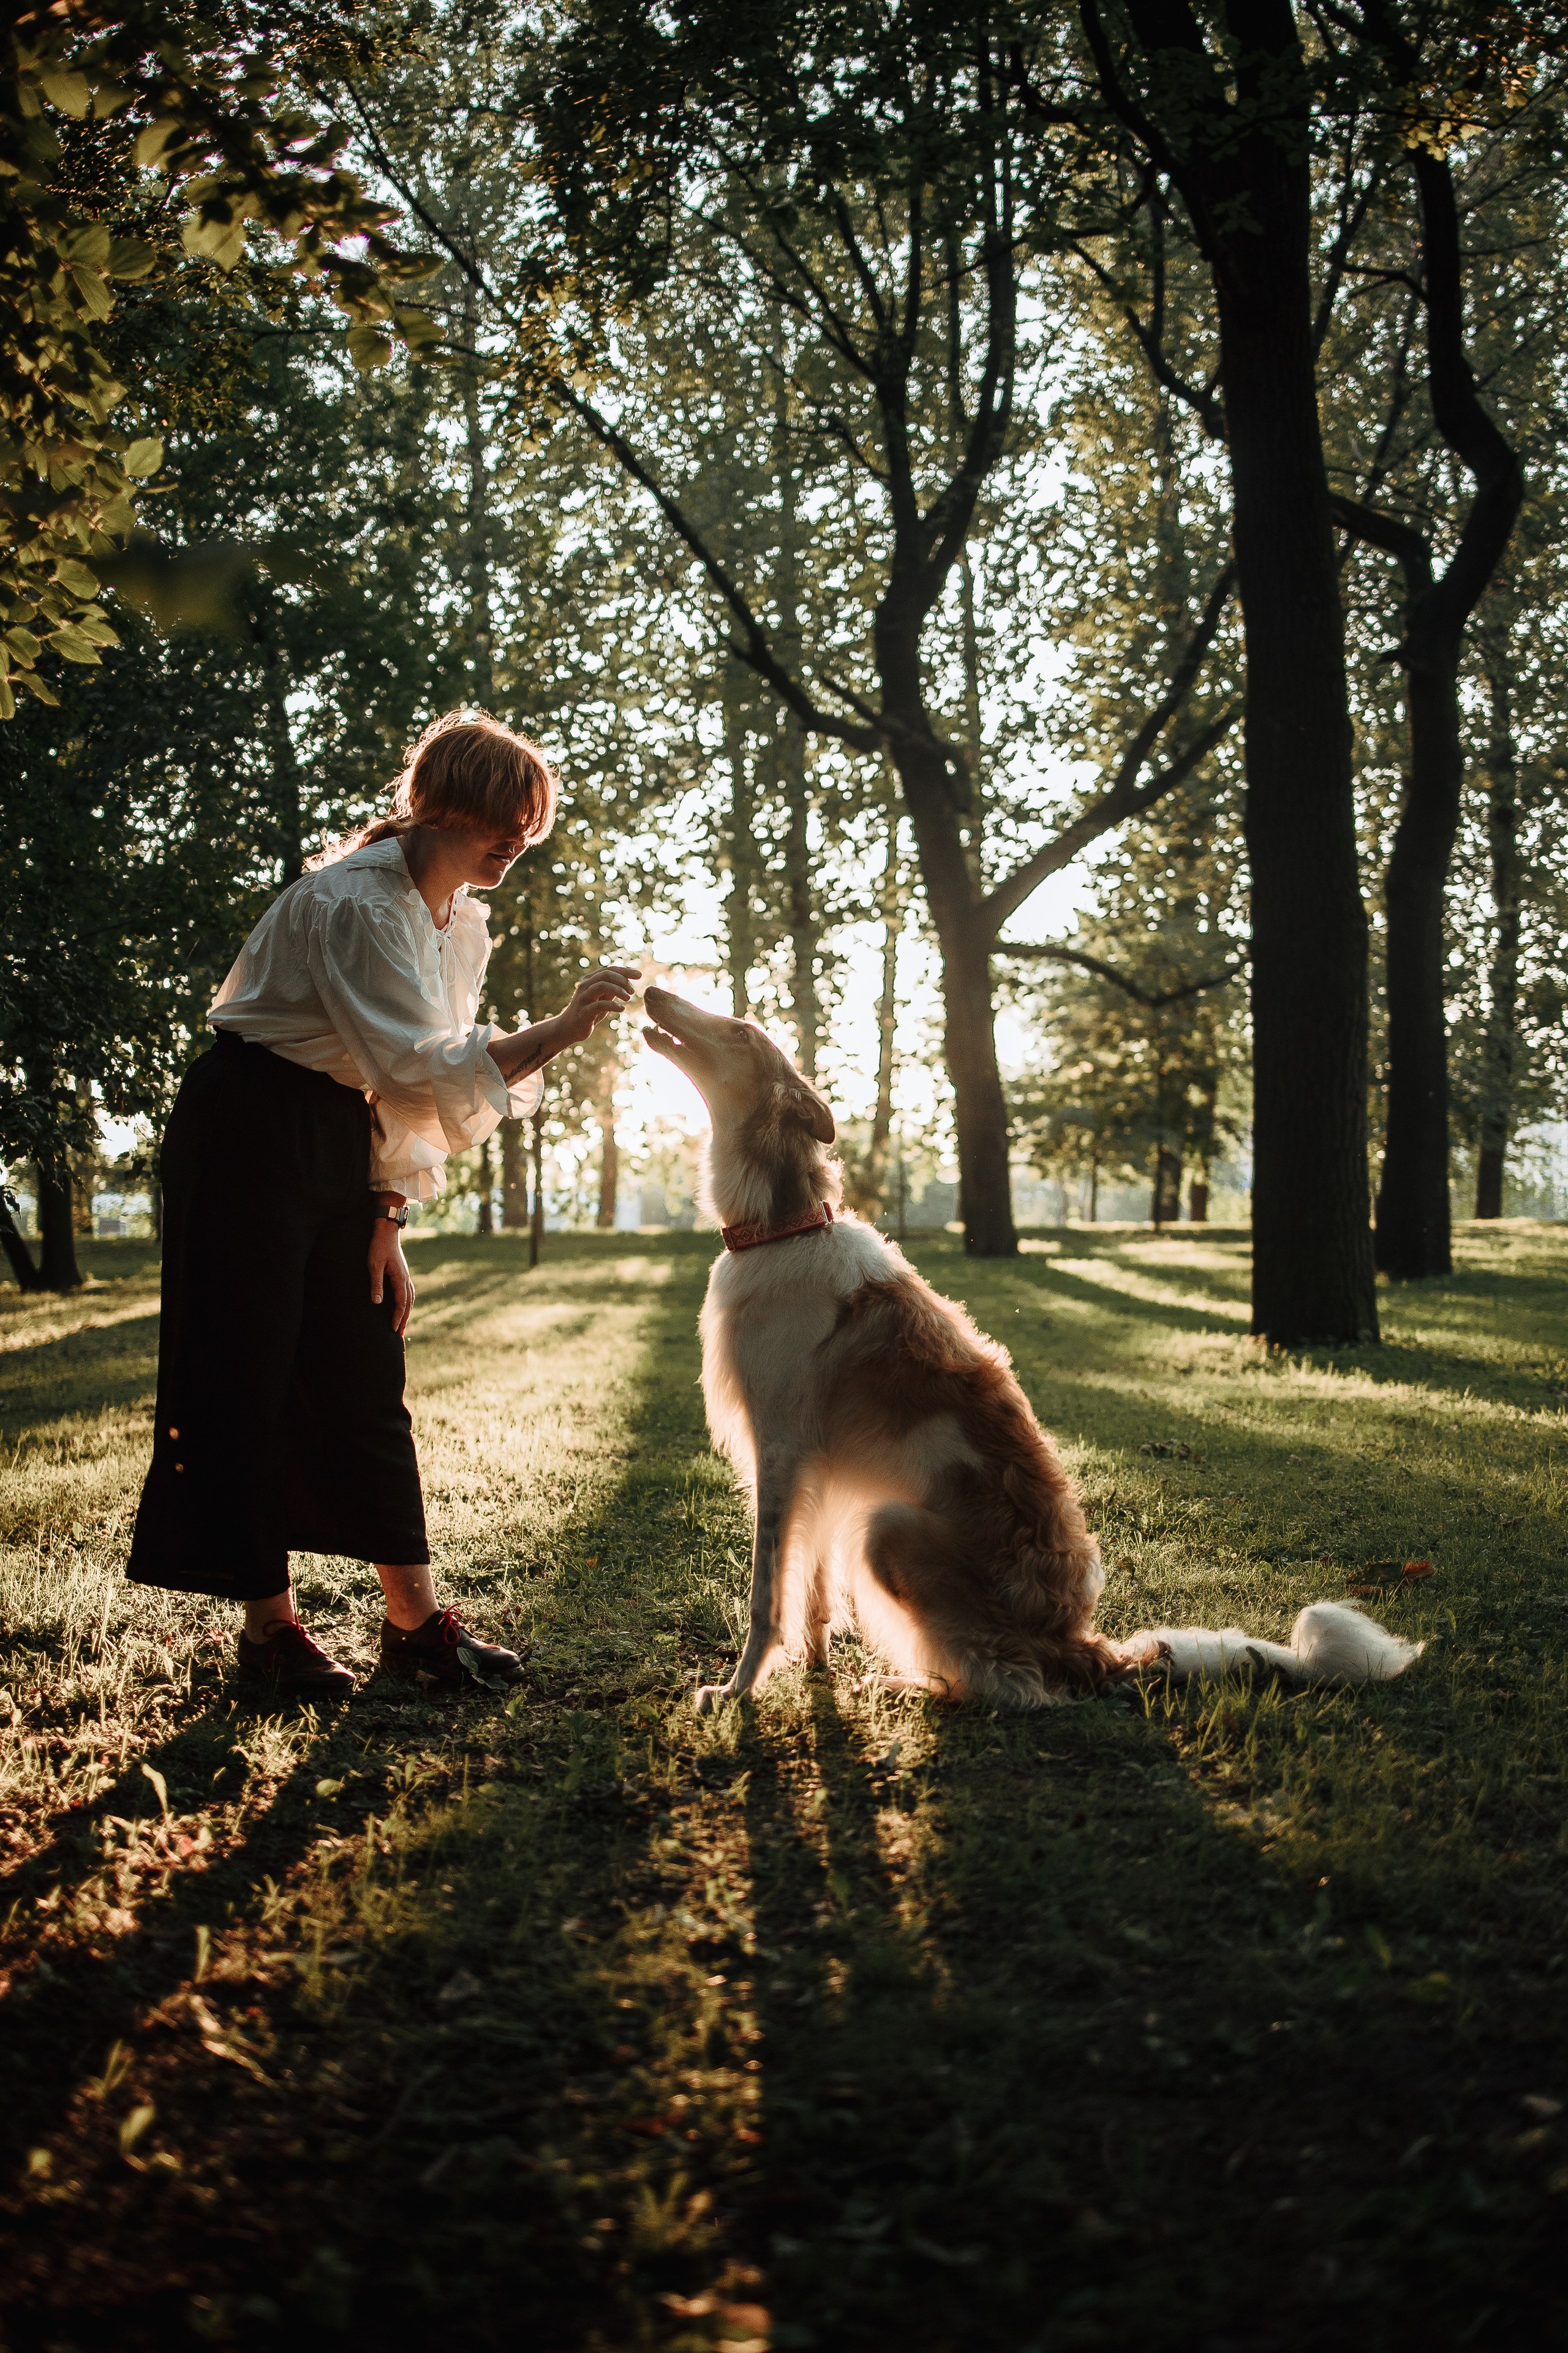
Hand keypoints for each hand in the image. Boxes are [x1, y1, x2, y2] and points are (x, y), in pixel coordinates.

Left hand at [369, 1220, 414, 1335]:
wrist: (387, 1231)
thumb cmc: (378, 1247)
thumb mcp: (374, 1266)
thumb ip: (376, 1284)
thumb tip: (377, 1302)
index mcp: (400, 1278)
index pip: (401, 1303)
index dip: (398, 1317)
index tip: (394, 1330)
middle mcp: (405, 1278)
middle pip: (408, 1303)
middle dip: (404, 1319)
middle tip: (400, 1334)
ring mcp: (406, 1275)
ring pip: (410, 1298)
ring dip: (407, 1312)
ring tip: (403, 1324)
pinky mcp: (403, 1273)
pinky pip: (408, 1292)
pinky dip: (407, 1302)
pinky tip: (404, 1306)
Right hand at [558, 965, 638, 1044]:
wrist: (569, 1028)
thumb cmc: (589, 1012)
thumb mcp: (602, 999)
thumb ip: (612, 989)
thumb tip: (628, 981)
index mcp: (590, 980)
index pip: (609, 970)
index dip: (625, 971)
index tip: (639, 975)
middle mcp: (585, 986)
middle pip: (606, 975)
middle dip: (623, 980)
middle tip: (633, 991)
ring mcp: (583, 998)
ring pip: (601, 986)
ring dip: (618, 990)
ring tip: (628, 998)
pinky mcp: (583, 1012)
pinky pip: (599, 1005)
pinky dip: (613, 1005)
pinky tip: (622, 1009)